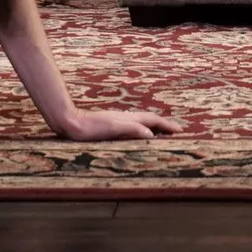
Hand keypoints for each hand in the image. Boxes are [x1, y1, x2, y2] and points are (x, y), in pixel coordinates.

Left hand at [50, 106, 183, 141]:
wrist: (71, 122)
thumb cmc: (90, 128)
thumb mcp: (112, 130)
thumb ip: (132, 130)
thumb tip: (151, 134)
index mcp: (129, 119)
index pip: (153, 121)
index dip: (167, 125)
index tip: (180, 130)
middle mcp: (126, 117)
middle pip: (150, 119)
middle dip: (164, 124)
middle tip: (177, 130)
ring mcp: (119, 120)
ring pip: (142, 122)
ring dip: (155, 126)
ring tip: (162, 132)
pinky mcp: (111, 125)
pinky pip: (134, 126)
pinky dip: (142, 129)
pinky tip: (138, 134)